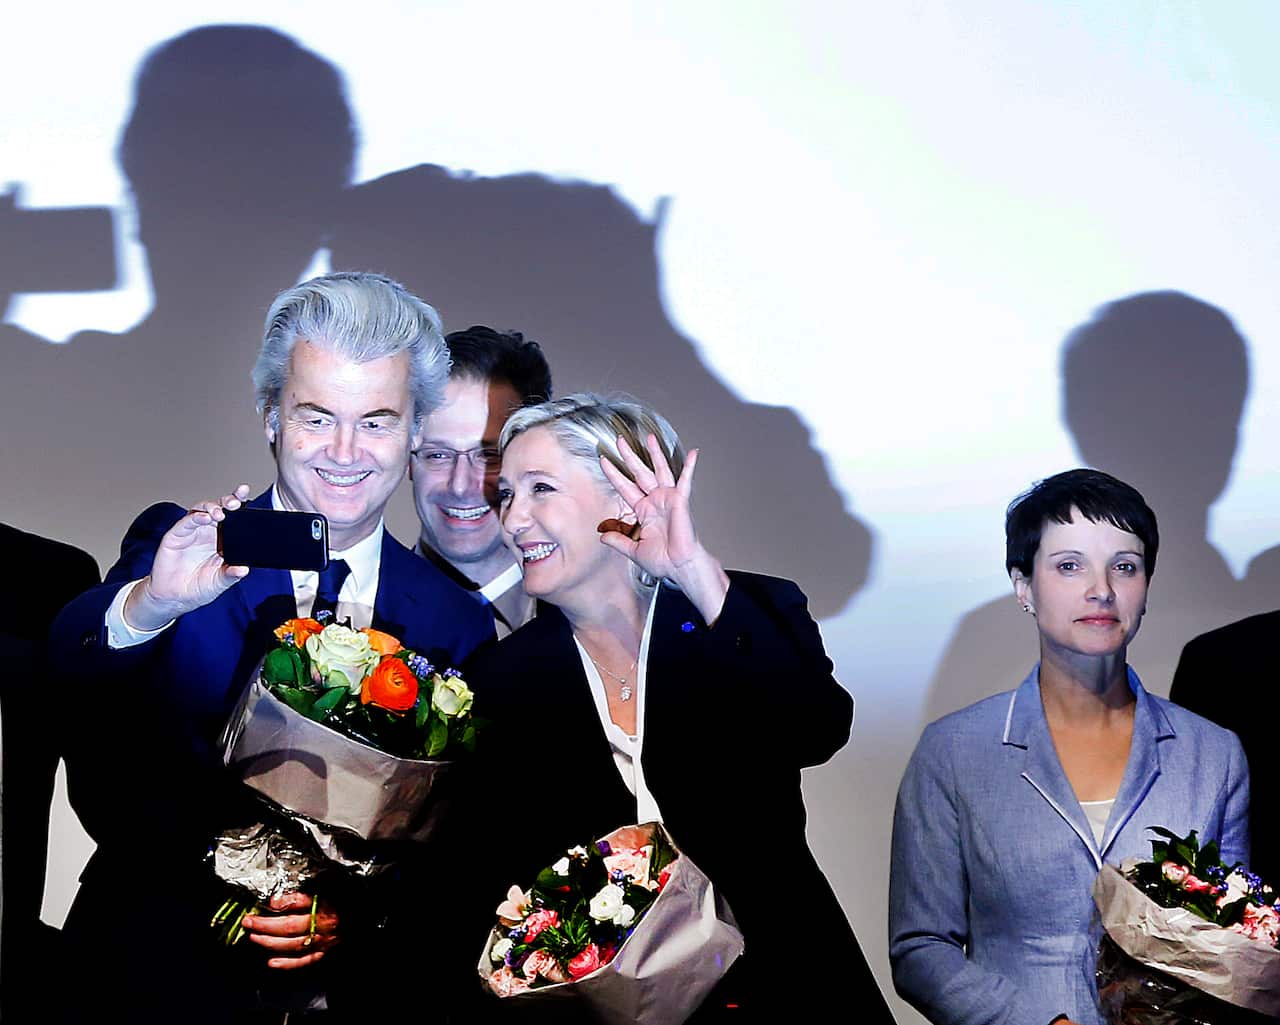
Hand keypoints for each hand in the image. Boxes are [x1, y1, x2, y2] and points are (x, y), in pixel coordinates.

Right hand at [122, 484, 251, 630]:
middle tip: (235, 502)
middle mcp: (208, 532)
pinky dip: (195, 518)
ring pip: (202, 510)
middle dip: (227, 501)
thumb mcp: (219, 582)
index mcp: (222, 539)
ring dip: (212, 507)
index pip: (233, 518)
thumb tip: (245, 570)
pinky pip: (185, 522)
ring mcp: (192, 532)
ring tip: (220, 514)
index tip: (246, 494)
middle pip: (219, 508)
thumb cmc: (199, 587)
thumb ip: (231, 575)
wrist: (174, 598)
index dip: (239, 504)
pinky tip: (204, 518)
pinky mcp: (176, 536)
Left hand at [242, 892, 339, 969]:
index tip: (259, 906)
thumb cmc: (345, 897)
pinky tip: (272, 962)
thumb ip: (300, 896)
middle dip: (265, 926)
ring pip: (293, 946)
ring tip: (255, 937)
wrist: (364, 910)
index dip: (275, 907)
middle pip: (289, 928)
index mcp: (324, 908)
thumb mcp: (326, 887)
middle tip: (248, 922)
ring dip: (271, 943)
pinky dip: (287, 963)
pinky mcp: (325, 951)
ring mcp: (324, 942)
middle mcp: (323, 927)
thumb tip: (276, 901)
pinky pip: (304, 960)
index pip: (295, 907)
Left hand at [599, 435, 728, 623]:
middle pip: (639, 472)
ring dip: (655, 453)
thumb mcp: (634, 550)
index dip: (614, 474)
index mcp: (644, 511)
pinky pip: (685, 481)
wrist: (679, 567)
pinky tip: (693, 453)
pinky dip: (689, 467)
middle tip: (620, 441)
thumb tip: (602, 536)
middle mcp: (655, 501)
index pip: (625, 487)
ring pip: (659, 470)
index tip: (605, 461)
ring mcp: (668, 499)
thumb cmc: (664, 561)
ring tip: (649, 437)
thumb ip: (619, 540)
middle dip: (629, 456)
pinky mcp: (681, 501)